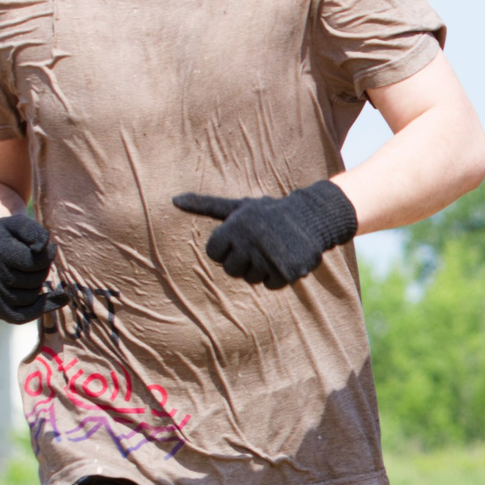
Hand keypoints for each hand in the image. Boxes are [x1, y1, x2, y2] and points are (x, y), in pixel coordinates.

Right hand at [0, 214, 67, 323]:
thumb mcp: (17, 224)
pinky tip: (57, 299)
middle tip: (31, 261)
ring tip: (24, 273)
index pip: (37, 261)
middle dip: (41, 270)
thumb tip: (45, 249)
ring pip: (32, 297)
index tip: (47, 248)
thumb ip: (34, 231)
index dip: (48, 255)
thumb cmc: (4, 237)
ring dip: (36, 286)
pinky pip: (23, 316)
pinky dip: (41, 308)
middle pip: (36, 280)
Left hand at [173, 180, 358, 288]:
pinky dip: (278, 276)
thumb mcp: (237, 206)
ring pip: (251, 279)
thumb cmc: (267, 212)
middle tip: (259, 244)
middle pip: (231, 270)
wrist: (312, 216)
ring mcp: (270, 258)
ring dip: (261, 268)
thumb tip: (173, 200)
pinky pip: (270, 285)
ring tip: (273, 249)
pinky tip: (286, 257)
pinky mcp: (288, 271)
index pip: (214, 254)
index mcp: (235, 226)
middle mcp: (250, 242)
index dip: (227, 248)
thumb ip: (205, 205)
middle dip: (244, 260)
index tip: (242, 236)